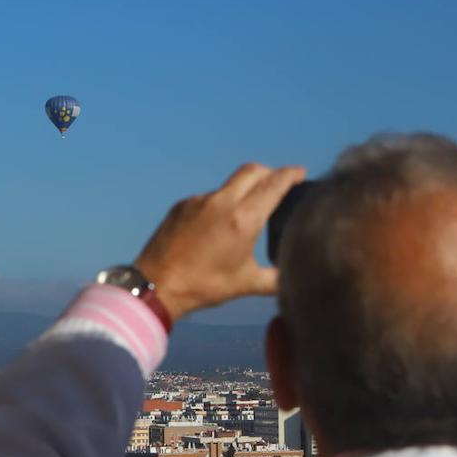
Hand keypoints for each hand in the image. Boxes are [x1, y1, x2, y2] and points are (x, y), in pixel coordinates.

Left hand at [134, 163, 305, 320]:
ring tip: (248, 209)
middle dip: (269, 173)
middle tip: (279, 184)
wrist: (156, 285)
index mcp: (242, 218)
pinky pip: (208, 197)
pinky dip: (220, 203)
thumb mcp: (247, 284)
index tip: (301, 173)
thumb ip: (277, 279)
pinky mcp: (181, 206)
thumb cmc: (202, 286)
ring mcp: (198, 201)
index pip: (274, 183)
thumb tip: (296, 278)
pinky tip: (219, 223)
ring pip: (229, 184)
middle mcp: (221, 202)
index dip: (291, 174)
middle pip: (252, 171)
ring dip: (243, 189)